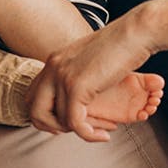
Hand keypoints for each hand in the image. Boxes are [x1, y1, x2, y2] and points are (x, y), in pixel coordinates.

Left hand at [27, 9, 154, 141]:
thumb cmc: (120, 44)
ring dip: (79, 131)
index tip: (65, 121)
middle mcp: (53, 66)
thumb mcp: (88, 57)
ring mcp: (63, 75)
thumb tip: (73, 93)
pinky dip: (89, 135)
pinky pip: (75, 124)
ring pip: (58, 120)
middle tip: (75, 129)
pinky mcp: (77, 86)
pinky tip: (102, 134)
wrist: (135, 32)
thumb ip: (75, 72)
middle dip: (52, 127)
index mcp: (55, 59)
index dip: (45, 114)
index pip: (32, 95)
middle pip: (34, 110)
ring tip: (98, 129)